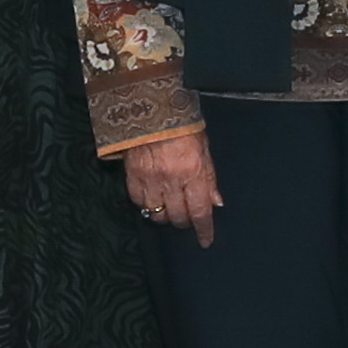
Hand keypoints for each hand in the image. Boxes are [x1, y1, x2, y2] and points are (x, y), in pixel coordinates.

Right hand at [124, 128, 224, 243]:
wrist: (150, 106)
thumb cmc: (182, 124)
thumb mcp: (204, 147)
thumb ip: (210, 177)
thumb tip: (216, 202)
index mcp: (193, 171)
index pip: (200, 211)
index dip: (204, 229)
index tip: (206, 240)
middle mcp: (171, 179)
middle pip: (178, 216)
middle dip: (185, 221)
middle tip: (188, 216)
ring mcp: (149, 179)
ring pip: (157, 214)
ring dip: (166, 216)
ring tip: (170, 208)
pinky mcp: (131, 175)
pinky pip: (139, 202)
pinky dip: (147, 205)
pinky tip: (153, 198)